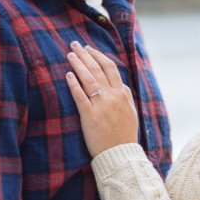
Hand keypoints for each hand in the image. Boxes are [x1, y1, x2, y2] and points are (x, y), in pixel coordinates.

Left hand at [65, 41, 138, 155]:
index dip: (98, 55)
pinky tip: (68, 75)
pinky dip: (74, 84)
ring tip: (69, 54)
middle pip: (98, 69)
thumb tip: (119, 84)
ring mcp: (102, 106)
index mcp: (123, 94)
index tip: (89, 49)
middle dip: (85, 54)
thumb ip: (125, 96)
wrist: (120, 154)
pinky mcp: (90, 116)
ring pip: (89, 79)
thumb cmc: (124, 135)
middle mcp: (113, 97)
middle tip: (74, 44)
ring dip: (78, 64)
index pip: (110, 68)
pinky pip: (80, 96)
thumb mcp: (130, 112)